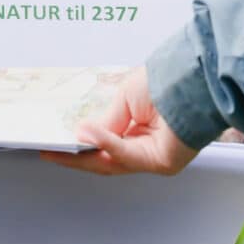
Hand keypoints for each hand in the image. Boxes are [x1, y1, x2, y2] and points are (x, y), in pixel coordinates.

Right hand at [41, 67, 196, 176]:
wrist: (193, 80)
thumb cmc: (166, 82)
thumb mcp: (125, 98)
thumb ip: (106, 121)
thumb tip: (82, 134)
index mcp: (140, 129)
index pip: (107, 144)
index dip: (82, 145)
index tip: (57, 144)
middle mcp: (147, 145)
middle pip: (105, 159)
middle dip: (75, 157)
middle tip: (50, 153)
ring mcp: (153, 157)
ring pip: (111, 162)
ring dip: (83, 155)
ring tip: (58, 147)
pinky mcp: (160, 163)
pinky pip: (125, 156)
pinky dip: (104, 145)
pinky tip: (86, 135)